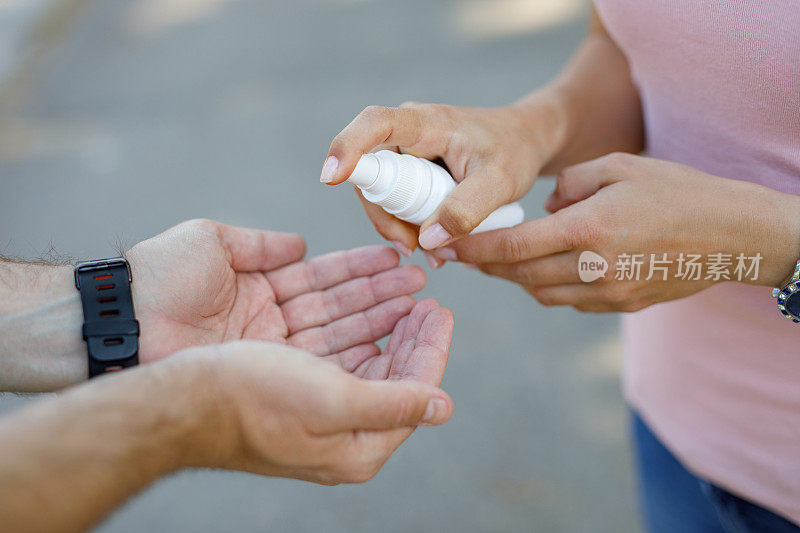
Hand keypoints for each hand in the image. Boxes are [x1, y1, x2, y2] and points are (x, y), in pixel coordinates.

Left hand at [126, 219, 424, 362]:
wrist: (122, 321)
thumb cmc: (161, 274)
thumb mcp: (214, 242)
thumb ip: (261, 245)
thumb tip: (301, 244)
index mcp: (259, 285)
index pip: (320, 275)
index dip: (359, 267)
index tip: (395, 258)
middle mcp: (270, 319)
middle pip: (336, 305)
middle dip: (380, 294)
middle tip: (421, 283)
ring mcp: (270, 348)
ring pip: (335, 332)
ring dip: (376, 319)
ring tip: (417, 306)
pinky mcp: (267, 371)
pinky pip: (318, 359)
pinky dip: (352, 350)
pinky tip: (386, 340)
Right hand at [179, 298, 453, 483]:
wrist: (185, 398)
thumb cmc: (256, 399)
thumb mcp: (335, 402)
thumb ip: (394, 405)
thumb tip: (444, 408)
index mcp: (359, 447)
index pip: (414, 394)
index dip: (431, 350)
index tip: (442, 311)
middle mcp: (343, 432)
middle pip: (394, 375)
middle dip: (413, 335)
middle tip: (428, 301)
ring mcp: (320, 409)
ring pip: (369, 358)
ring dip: (388, 324)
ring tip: (406, 294)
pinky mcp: (298, 388)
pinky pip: (341, 353)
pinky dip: (358, 327)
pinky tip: (368, 308)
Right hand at [320, 100, 564, 261]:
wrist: (526, 140)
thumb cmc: (515, 151)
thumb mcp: (501, 182)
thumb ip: (466, 209)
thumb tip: (427, 240)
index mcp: (426, 123)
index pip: (374, 125)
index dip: (348, 147)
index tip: (331, 177)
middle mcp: (406, 132)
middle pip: (369, 173)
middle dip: (384, 215)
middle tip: (414, 247)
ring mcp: (404, 151)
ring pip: (379, 193)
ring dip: (396, 225)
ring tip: (431, 254)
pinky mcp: (408, 169)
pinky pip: (393, 200)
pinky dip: (407, 224)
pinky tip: (431, 246)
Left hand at [437, 153, 799, 311]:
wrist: (731, 233)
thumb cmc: (675, 189)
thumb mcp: (618, 166)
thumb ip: (568, 185)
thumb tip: (543, 209)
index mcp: (590, 229)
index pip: (514, 247)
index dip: (472, 248)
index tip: (442, 245)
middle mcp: (595, 268)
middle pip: (519, 275)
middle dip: (482, 265)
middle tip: (456, 253)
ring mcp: (608, 293)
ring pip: (540, 293)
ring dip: (513, 278)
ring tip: (493, 260)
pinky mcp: (620, 305)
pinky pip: (568, 300)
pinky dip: (545, 286)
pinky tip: (539, 269)